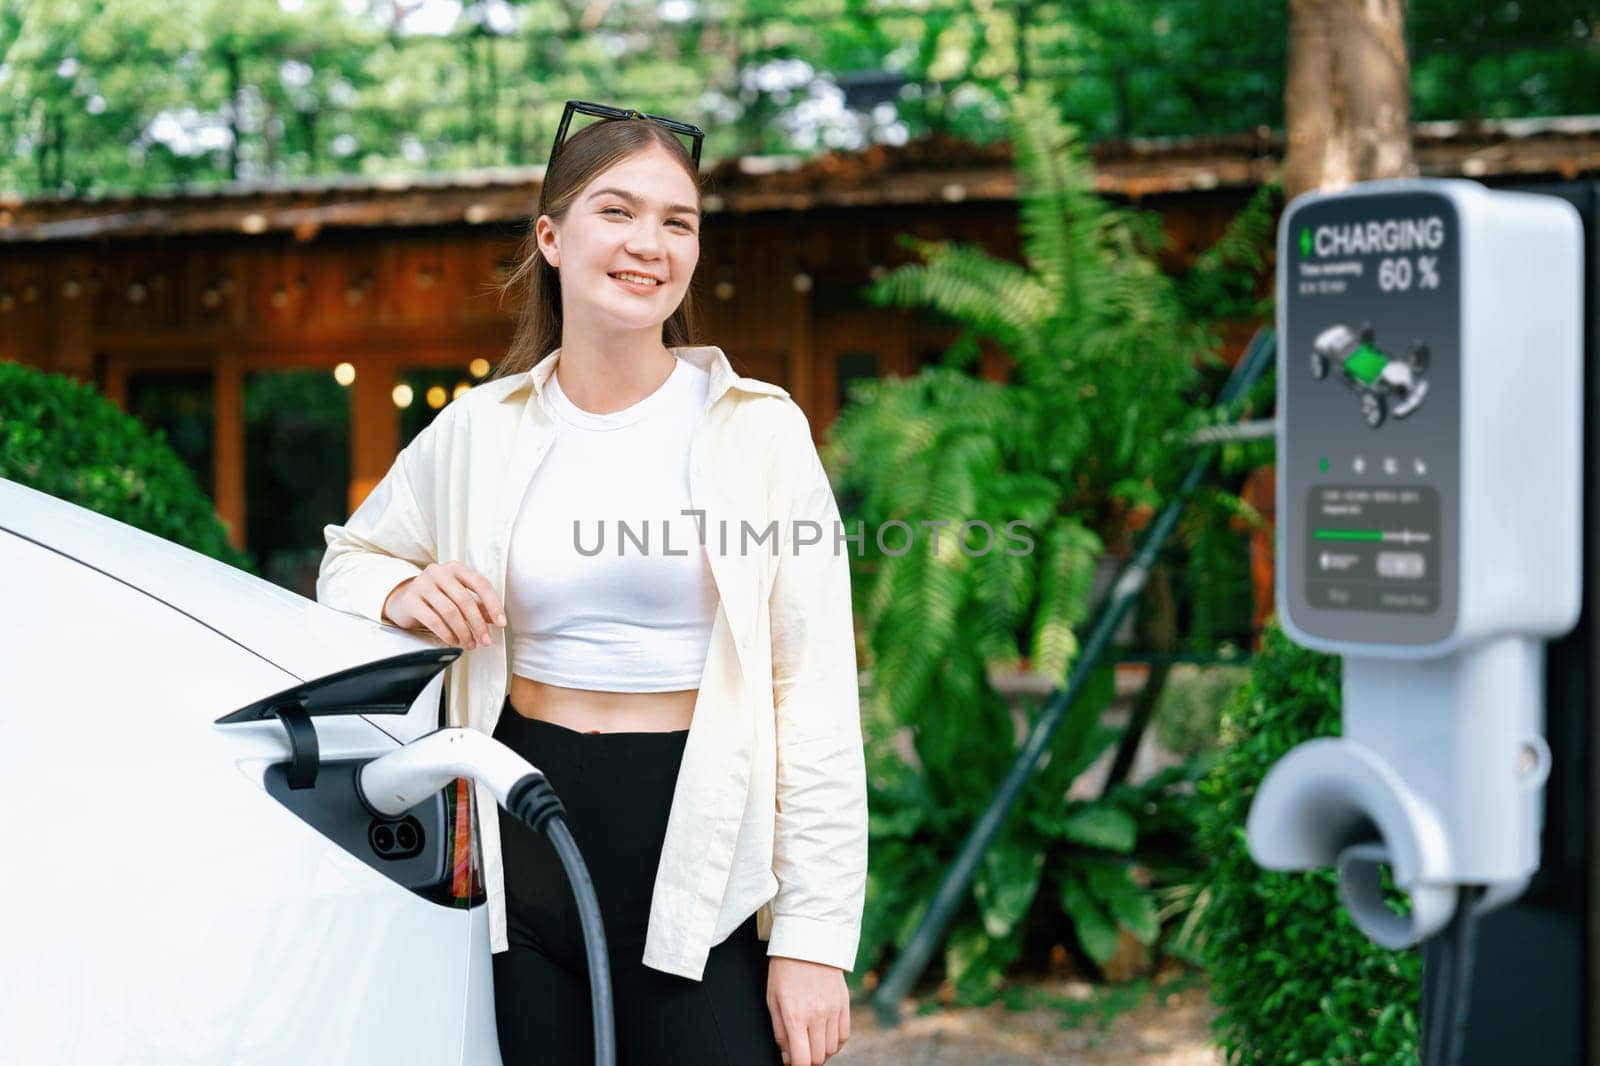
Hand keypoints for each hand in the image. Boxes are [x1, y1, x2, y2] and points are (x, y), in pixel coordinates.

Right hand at [382, 561, 505, 649]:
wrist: (403, 600)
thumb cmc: (436, 598)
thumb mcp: (458, 597)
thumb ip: (477, 605)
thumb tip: (495, 619)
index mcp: (456, 568)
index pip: (480, 584)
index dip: (493, 605)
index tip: (501, 623)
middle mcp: (439, 572)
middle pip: (465, 600)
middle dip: (478, 624)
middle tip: (485, 640)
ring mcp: (422, 584)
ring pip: (450, 611)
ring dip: (463, 632)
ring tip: (469, 643)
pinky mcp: (410, 600)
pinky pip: (433, 620)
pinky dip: (447, 634)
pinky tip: (453, 641)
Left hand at [766, 956, 849, 1064]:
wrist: (807, 940)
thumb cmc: (785, 969)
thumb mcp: (773, 1000)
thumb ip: (780, 1032)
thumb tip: (788, 1057)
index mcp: (796, 1015)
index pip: (802, 1060)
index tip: (792, 1063)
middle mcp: (817, 1015)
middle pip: (818, 1057)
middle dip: (807, 1060)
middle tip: (799, 1051)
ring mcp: (834, 1009)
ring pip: (832, 1049)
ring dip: (821, 1051)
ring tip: (811, 1042)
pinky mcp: (845, 1002)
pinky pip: (844, 1035)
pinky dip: (835, 1042)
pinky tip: (824, 1036)